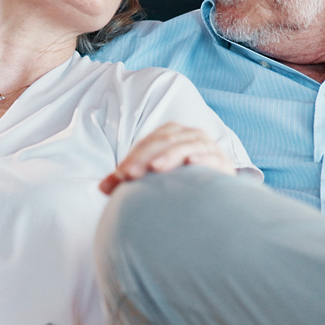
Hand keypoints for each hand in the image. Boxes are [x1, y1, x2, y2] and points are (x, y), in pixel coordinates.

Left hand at [100, 122, 235, 193]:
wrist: (216, 191)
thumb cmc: (179, 181)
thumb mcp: (153, 179)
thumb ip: (128, 181)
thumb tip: (102, 187)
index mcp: (170, 134)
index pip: (148, 143)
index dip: (132, 157)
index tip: (119, 176)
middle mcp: (189, 135)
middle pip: (164, 142)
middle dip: (145, 158)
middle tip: (129, 175)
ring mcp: (207, 146)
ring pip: (185, 146)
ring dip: (170, 156)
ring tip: (155, 167)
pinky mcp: (222, 162)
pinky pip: (212, 157)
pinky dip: (202, 158)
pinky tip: (192, 162)